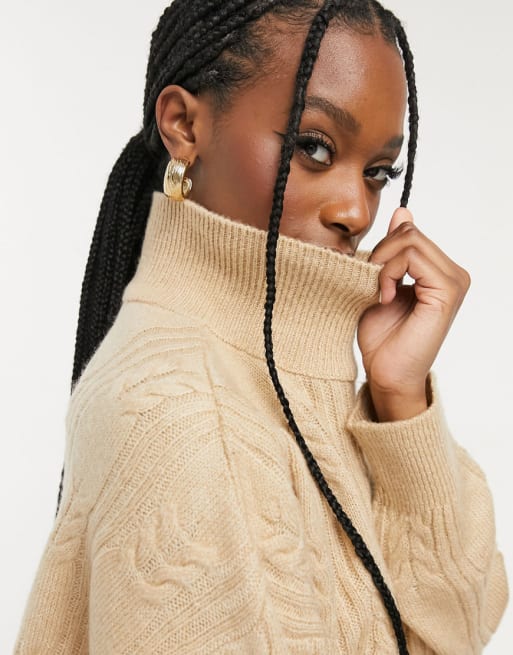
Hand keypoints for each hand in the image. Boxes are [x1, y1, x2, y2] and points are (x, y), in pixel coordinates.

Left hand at [357, 208, 470, 420]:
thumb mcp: (379, 283)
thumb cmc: (382, 337)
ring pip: (410, 240)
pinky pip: (413, 257)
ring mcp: (454, 281)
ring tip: (378, 292)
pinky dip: (389, 273)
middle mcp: (453, 273)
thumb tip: (402, 211)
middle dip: (380, 253)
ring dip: (382, 264)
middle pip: (409, 231)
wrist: (386, 373)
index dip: (381, 247)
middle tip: (370, 283)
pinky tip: (385, 297)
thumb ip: (392, 251)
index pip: (409, 231)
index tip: (369, 275)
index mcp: (439, 270)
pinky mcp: (448, 291)